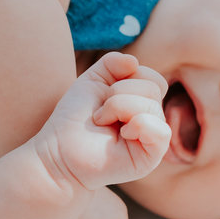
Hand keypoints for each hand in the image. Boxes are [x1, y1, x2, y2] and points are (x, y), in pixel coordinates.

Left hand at [36, 52, 170, 190]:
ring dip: (118, 109)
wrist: (58, 149)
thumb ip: (112, 63)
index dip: (127, 79)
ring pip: (153, 106)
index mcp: (142, 101)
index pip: (153, 78)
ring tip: (104, 123)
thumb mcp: (92, 80)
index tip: (104, 95)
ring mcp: (152, 138)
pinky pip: (161, 132)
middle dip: (118, 95)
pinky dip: (139, 126)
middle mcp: (151, 119)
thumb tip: (133, 61)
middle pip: (154, 88)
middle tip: (100, 114)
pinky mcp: (151, 158)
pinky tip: (122, 135)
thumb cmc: (75, 117)